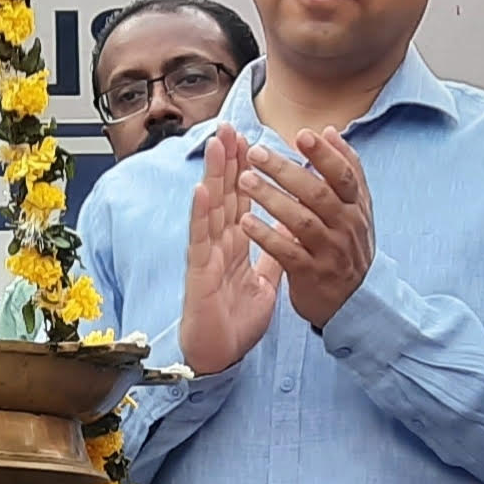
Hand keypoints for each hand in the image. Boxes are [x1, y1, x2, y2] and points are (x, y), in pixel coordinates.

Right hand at [179, 126, 283, 374]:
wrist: (218, 357)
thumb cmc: (235, 322)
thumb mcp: (262, 284)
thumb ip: (270, 256)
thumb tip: (284, 231)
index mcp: (234, 245)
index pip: (240, 199)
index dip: (244, 170)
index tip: (249, 140)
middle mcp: (218, 244)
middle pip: (224, 195)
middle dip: (227, 160)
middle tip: (229, 126)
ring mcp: (206, 256)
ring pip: (210, 209)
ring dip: (213, 176)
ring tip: (216, 145)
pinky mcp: (199, 274)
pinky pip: (200, 241)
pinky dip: (201, 216)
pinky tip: (202, 192)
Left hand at [239, 128, 374, 329]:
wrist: (351, 302)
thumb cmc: (345, 245)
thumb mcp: (355, 209)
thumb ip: (346, 171)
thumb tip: (330, 132)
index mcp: (357, 207)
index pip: (345, 175)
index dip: (325, 155)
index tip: (302, 135)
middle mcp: (347, 228)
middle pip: (318, 194)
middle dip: (286, 171)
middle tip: (256, 153)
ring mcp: (330, 252)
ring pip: (301, 221)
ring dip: (271, 199)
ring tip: (244, 181)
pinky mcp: (311, 275)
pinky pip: (287, 252)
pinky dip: (266, 236)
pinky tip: (245, 221)